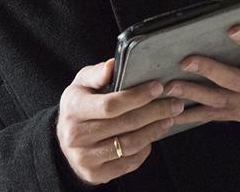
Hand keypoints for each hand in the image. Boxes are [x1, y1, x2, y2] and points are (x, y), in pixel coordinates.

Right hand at [55, 59, 183, 184]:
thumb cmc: (79, 105)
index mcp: (73, 108)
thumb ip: (97, 73)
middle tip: (175, 104)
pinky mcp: (95, 173)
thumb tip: (113, 65)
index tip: (158, 87)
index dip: (138, 96)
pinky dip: (145, 149)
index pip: (110, 104)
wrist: (64, 140)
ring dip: (154, 131)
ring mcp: (85, 157)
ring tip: (168, 118)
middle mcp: (76, 135)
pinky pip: (128, 163)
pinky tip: (152, 136)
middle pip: (125, 124)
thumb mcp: (82, 84)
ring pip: (129, 144)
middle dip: (154, 112)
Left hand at [165, 2, 239, 141]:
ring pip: (215, 98)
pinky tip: (172, 112)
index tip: (233, 28)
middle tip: (186, 61)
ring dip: (191, 92)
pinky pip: (212, 115)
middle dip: (207, 70)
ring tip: (168, 86)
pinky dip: (192, 114)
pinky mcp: (239, 114)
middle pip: (229, 78)